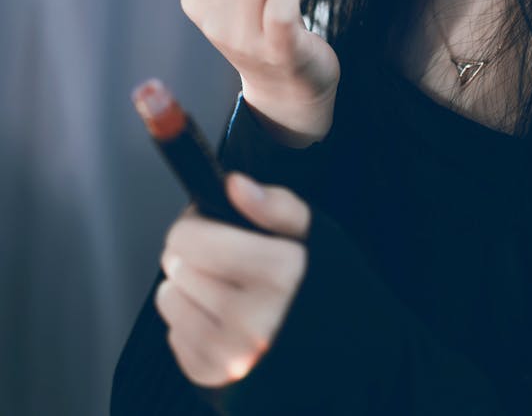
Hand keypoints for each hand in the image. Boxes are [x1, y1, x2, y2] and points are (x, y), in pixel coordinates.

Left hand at [155, 172, 310, 387]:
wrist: (335, 352)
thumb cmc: (317, 287)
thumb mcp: (313, 235)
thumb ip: (276, 205)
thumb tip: (235, 184)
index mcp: (280, 275)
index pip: (190, 238)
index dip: (197, 222)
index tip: (211, 222)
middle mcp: (254, 320)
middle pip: (176, 263)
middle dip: (193, 253)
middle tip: (221, 256)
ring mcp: (230, 353)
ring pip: (168, 297)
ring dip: (188, 286)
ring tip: (222, 285)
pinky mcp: (213, 375)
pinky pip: (173, 334)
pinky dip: (191, 321)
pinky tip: (220, 317)